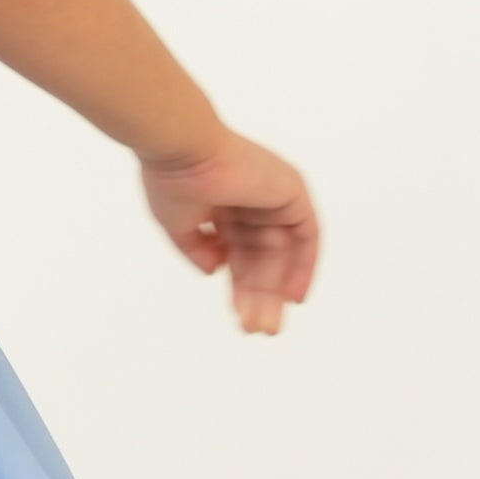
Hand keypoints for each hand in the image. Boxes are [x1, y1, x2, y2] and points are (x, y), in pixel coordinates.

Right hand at [140, 133, 318, 334]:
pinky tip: (294, 296)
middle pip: (260, 256)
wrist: (182, 149)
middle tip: (254, 329)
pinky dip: (304, 266)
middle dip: (257, 294)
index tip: (240, 314)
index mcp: (222, 201)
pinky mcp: (291, 192)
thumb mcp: (177, 224)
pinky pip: (307, 236)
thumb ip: (196, 248)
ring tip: (264, 325)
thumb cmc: (172, 179)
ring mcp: (273, 195)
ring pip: (280, 253)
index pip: (238, 250)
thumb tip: (216, 269)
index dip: (240, 283)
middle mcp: (251, 198)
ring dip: (273, 290)